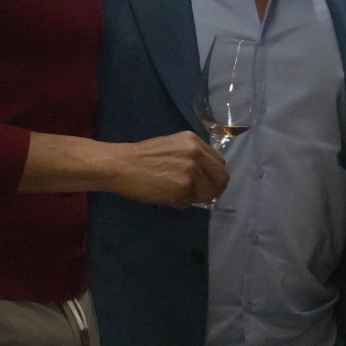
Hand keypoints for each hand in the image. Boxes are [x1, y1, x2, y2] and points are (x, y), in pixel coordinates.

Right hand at [109, 131, 229, 208]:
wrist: (123, 165)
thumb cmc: (143, 156)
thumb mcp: (174, 146)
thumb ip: (193, 157)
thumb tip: (206, 176)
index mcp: (195, 142)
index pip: (219, 163)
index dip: (215, 176)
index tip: (209, 183)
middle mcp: (197, 155)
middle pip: (222, 178)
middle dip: (214, 189)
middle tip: (203, 195)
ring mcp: (191, 172)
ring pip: (207, 193)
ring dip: (195, 197)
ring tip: (177, 193)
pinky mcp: (183, 190)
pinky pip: (190, 202)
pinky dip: (181, 203)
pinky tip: (167, 196)